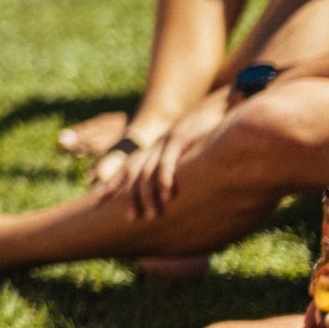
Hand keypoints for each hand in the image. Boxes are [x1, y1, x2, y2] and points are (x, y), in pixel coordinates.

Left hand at [109, 93, 224, 220]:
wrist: (227, 110)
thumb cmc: (211, 136)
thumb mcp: (192, 152)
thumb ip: (181, 169)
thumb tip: (175, 193)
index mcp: (157, 147)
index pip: (130, 165)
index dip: (115, 180)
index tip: (101, 196)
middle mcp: (157, 144)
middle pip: (135, 171)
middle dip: (130, 195)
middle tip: (131, 218)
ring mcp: (167, 139)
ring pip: (148, 169)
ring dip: (147, 194)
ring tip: (151, 215)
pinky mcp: (182, 137)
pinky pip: (168, 160)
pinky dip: (165, 178)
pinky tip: (166, 195)